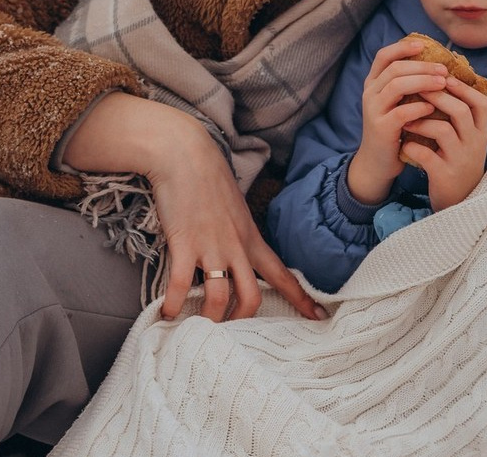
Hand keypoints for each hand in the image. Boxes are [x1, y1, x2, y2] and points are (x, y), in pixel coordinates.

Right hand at [63, 91, 324, 323]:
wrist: (184, 153)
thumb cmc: (207, 176)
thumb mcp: (234, 206)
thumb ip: (237, 230)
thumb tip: (233, 247)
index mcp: (251, 237)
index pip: (283, 274)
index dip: (301, 298)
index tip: (319, 318)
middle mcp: (236, 246)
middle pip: (252, 298)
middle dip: (242, 321)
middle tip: (228, 332)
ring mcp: (211, 247)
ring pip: (220, 299)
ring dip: (209, 319)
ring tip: (196, 327)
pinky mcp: (185, 244)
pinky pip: (181, 287)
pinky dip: (174, 305)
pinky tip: (167, 313)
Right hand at [347, 39, 448, 204]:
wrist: (378, 162)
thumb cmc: (394, 129)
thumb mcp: (396, 103)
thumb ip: (407, 84)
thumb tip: (435, 63)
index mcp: (373, 83)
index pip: (383, 56)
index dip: (402, 47)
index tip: (423, 45)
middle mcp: (370, 93)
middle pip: (394, 69)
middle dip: (421, 66)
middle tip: (444, 69)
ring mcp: (373, 110)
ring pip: (396, 86)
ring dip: (422, 82)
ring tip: (443, 83)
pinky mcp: (381, 129)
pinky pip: (401, 112)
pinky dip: (419, 107)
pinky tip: (433, 108)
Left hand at [397, 77, 486, 210]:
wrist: (459, 204)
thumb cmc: (458, 162)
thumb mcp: (466, 139)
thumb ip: (460, 116)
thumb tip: (443, 81)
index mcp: (481, 132)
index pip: (481, 103)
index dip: (463, 87)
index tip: (443, 76)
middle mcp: (474, 144)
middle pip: (460, 110)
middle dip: (436, 95)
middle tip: (416, 88)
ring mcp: (461, 160)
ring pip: (443, 130)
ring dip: (421, 120)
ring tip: (406, 119)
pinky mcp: (445, 176)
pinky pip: (427, 155)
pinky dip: (413, 146)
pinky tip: (406, 144)